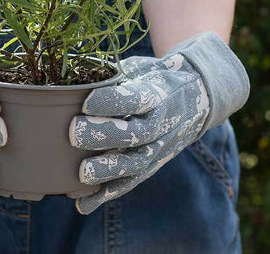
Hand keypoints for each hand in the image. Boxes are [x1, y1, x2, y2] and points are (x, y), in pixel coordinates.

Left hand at [69, 32, 248, 213]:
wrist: (196, 95)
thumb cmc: (156, 76)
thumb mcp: (142, 66)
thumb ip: (114, 70)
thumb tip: (74, 65)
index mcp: (158, 94)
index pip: (136, 99)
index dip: (111, 101)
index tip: (86, 102)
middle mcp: (161, 123)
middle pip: (135, 134)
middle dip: (104, 135)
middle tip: (73, 132)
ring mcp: (158, 148)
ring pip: (135, 164)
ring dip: (108, 171)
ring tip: (81, 174)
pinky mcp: (152, 166)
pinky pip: (131, 183)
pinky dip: (107, 195)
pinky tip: (84, 204)